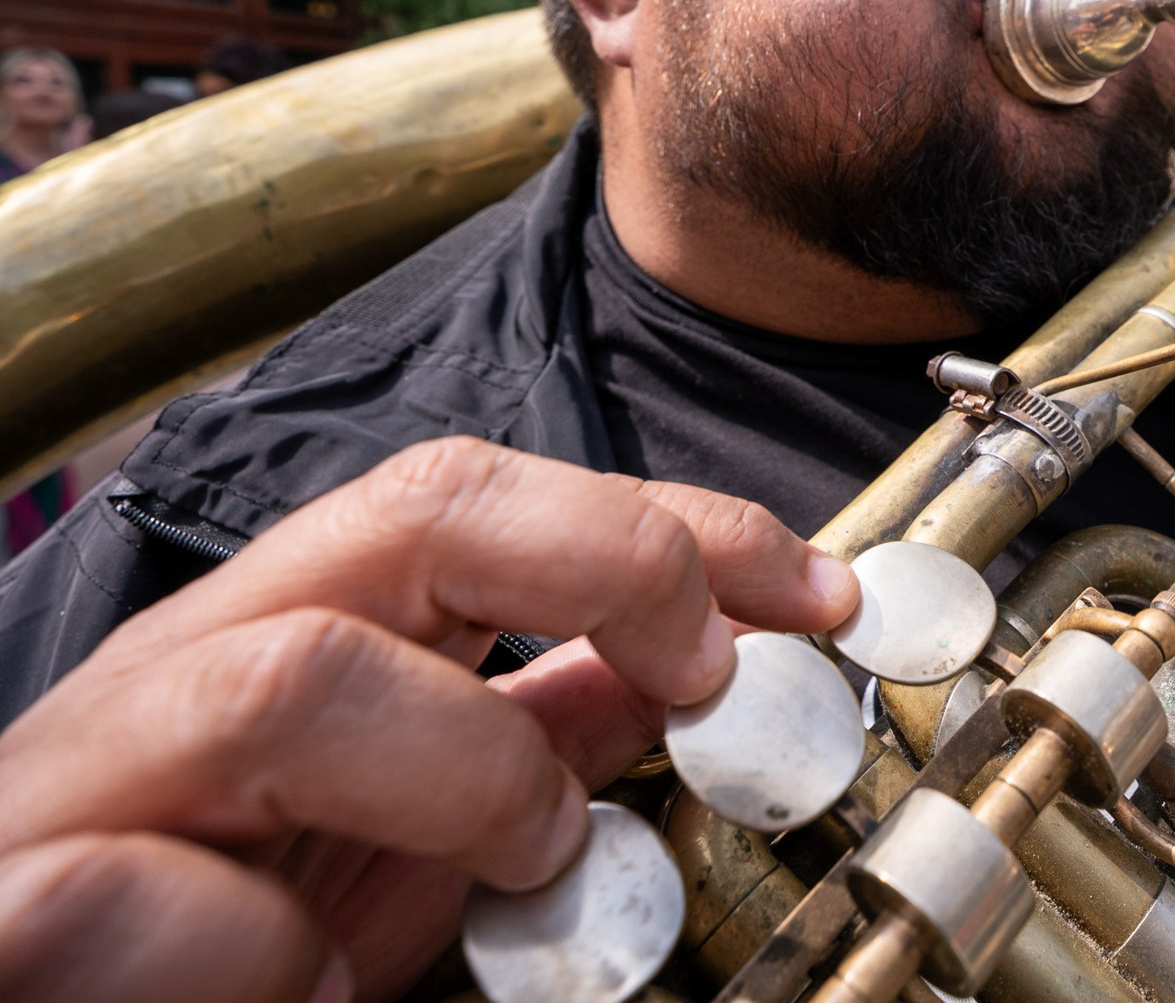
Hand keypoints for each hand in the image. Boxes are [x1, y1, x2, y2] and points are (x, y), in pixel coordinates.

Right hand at [0, 438, 861, 1002]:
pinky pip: (142, 890)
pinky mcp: (14, 905)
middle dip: (610, 564)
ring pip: (296, 676)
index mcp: (298, 628)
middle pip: (416, 506)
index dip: (676, 526)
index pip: (496, 498)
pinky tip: (293, 991)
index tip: (817, 593)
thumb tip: (682, 662)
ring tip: (504, 867)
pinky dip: (256, 954)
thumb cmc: (191, 931)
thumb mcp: (409, 825)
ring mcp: (91, 774)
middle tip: (708, 676)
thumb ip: (529, 732)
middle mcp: (193, 664)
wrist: (23, 995)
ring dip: (455, 776)